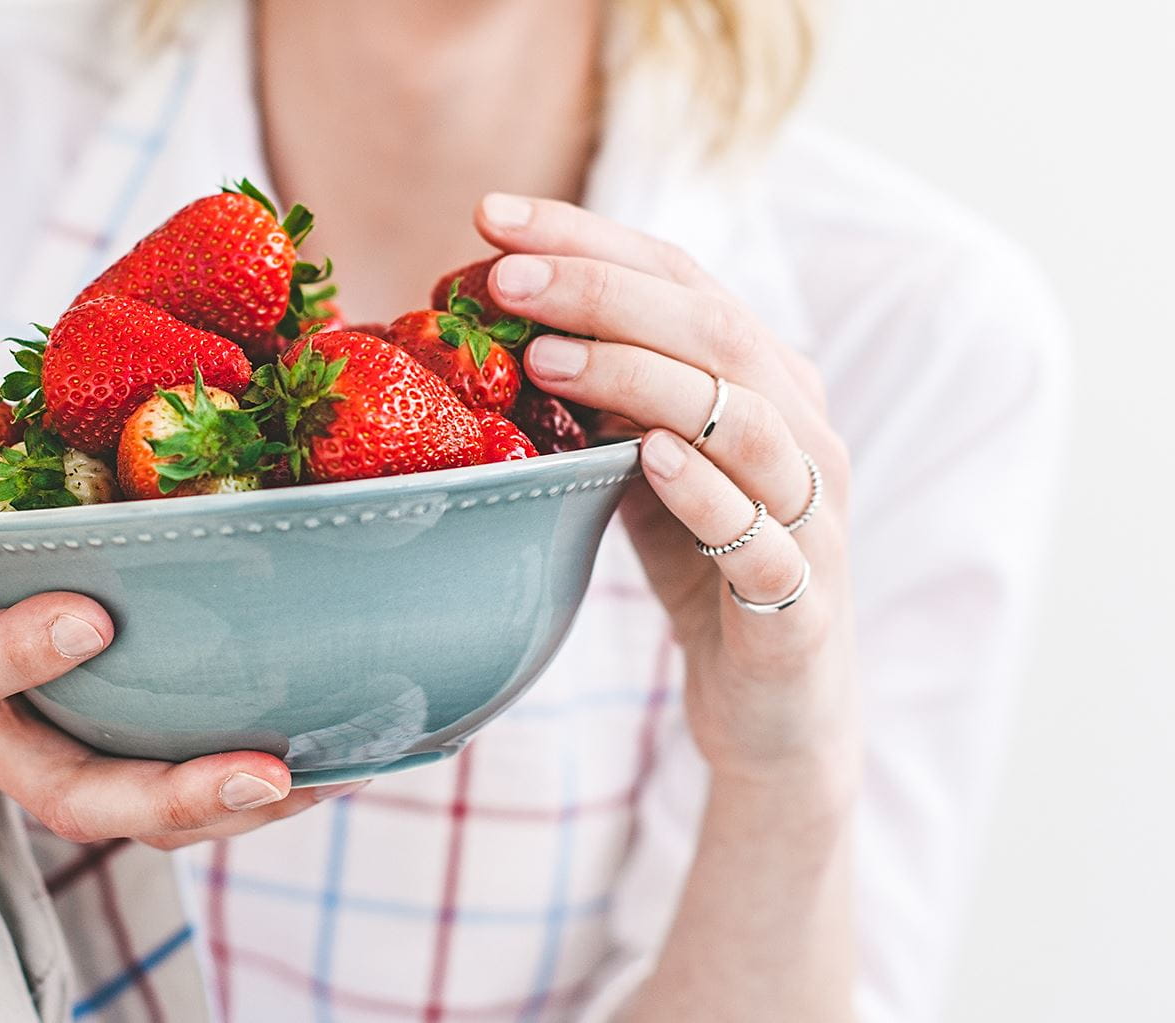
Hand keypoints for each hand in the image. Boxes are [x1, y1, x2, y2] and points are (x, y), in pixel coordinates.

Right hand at [0, 438, 351, 848]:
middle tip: (262, 770)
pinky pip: (171, 805)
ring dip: (231, 812)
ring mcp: (47, 757)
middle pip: (66, 793)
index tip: (92, 619)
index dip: (17, 653)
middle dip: (163, 792)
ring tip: (330, 780)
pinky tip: (338, 764)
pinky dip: (249, 796)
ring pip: (134, 820)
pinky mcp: (106, 759)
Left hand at [475, 194, 857, 793]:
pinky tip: (643, 459)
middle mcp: (801, 430)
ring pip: (746, 421)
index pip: (680, 280)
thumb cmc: (702, 569)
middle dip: (603, 293)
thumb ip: (605, 401)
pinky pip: (760, 538)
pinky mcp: (802, 601)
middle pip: (712, 331)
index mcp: (764, 381)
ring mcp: (813, 515)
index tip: (492, 216)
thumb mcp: (643, 468)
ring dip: (643, 378)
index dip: (589, 240)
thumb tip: (503, 326)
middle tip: (505, 276)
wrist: (774, 710)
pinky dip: (705, 492)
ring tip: (547, 360)